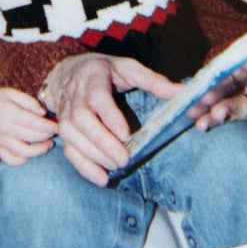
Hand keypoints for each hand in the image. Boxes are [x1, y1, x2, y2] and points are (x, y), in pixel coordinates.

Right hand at [0, 84, 57, 165]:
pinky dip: (23, 160)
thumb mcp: (12, 93)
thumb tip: (43, 113)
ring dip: (40, 150)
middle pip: (32, 137)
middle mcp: (4, 129)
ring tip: (48, 144)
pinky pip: (11, 160)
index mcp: (9, 113)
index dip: (50, 126)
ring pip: (24, 152)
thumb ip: (29, 102)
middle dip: (48, 136)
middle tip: (56, 132)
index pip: (35, 123)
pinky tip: (31, 152)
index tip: (60, 126)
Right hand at [40, 53, 180, 185]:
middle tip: (124, 159)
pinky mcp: (63, 131)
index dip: (110, 117)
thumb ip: (154, 81)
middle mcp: (75, 96)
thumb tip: (182, 93)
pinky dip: (83, 167)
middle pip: (81, 120)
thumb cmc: (105, 72)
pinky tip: (102, 179)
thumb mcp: (128, 69)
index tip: (126, 135)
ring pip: (72, 137)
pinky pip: (68, 151)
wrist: (68, 73)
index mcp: (93, 77)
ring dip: (93, 155)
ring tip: (117, 167)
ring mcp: (65, 114)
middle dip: (102, 142)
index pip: (97, 97)